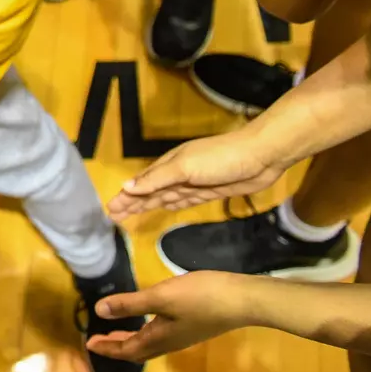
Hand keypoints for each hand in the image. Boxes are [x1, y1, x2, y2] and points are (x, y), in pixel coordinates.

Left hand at [84, 271, 249, 362]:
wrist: (242, 300)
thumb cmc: (200, 296)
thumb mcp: (161, 297)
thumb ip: (129, 304)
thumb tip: (98, 311)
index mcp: (160, 338)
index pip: (127, 349)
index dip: (107, 348)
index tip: (89, 344)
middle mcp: (170, 341)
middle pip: (137, 350)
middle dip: (116, 346)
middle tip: (98, 341)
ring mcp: (183, 335)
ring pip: (150, 343)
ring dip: (130, 339)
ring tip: (116, 331)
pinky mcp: (192, 326)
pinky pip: (161, 335)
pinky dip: (145, 331)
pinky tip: (148, 320)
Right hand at [108, 125, 290, 218]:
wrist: (259, 157)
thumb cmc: (220, 158)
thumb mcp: (185, 167)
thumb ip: (157, 179)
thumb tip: (127, 187)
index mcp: (169, 165)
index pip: (141, 184)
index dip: (126, 197)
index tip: (110, 208)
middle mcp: (178, 174)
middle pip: (150, 191)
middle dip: (132, 202)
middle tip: (114, 214)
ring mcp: (193, 184)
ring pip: (165, 197)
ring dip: (148, 204)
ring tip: (132, 213)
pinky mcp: (209, 193)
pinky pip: (183, 201)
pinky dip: (171, 205)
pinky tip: (165, 207)